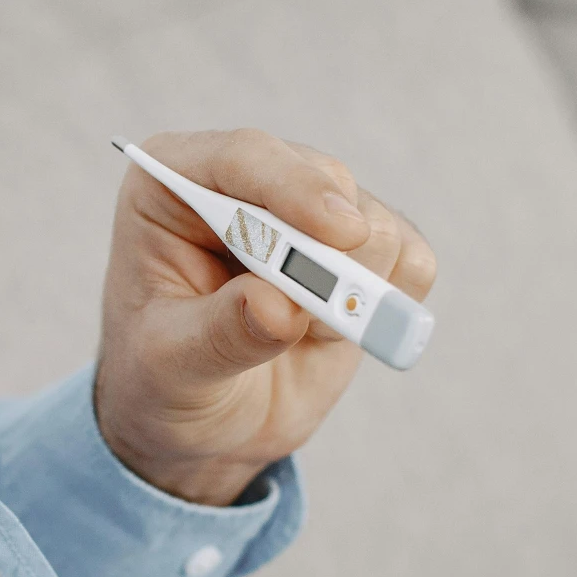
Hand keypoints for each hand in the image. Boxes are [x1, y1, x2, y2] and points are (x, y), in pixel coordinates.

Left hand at [95, 129, 435, 504]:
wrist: (205, 419)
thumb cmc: (165, 381)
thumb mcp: (170, 367)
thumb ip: (219, 335)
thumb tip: (279, 307)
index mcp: (173, 189)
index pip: (244, 157)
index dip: (295, 186)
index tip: (340, 234)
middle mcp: (244, 184)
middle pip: (324, 182)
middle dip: (336, 255)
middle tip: (326, 323)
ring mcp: (307, 212)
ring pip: (375, 221)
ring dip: (356, 290)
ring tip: (301, 337)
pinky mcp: (358, 249)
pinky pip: (410, 257)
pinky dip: (388, 304)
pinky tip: (332, 333)